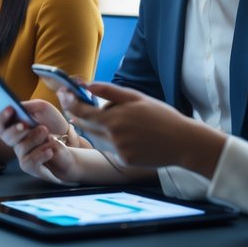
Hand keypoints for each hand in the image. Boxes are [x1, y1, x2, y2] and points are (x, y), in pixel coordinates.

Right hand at [0, 100, 82, 184]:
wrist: (67, 140)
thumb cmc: (53, 122)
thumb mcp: (42, 108)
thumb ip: (29, 107)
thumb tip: (16, 107)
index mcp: (16, 126)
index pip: (1, 125)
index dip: (2, 117)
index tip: (11, 109)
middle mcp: (17, 141)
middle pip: (7, 138)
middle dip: (15, 130)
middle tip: (25, 124)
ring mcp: (23, 154)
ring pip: (20, 148)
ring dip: (34, 139)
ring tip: (47, 133)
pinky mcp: (31, 166)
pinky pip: (29, 162)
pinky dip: (40, 155)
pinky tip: (50, 150)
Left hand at [65, 82, 226, 176]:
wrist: (184, 142)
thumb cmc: (162, 116)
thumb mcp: (137, 98)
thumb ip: (109, 92)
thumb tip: (87, 85)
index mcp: (114, 119)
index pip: (81, 112)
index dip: (69, 102)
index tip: (63, 93)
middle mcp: (113, 137)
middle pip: (86, 125)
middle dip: (78, 114)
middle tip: (75, 102)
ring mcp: (118, 151)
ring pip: (98, 137)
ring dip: (97, 126)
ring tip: (111, 117)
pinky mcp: (124, 161)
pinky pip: (111, 148)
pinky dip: (113, 139)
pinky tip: (129, 134)